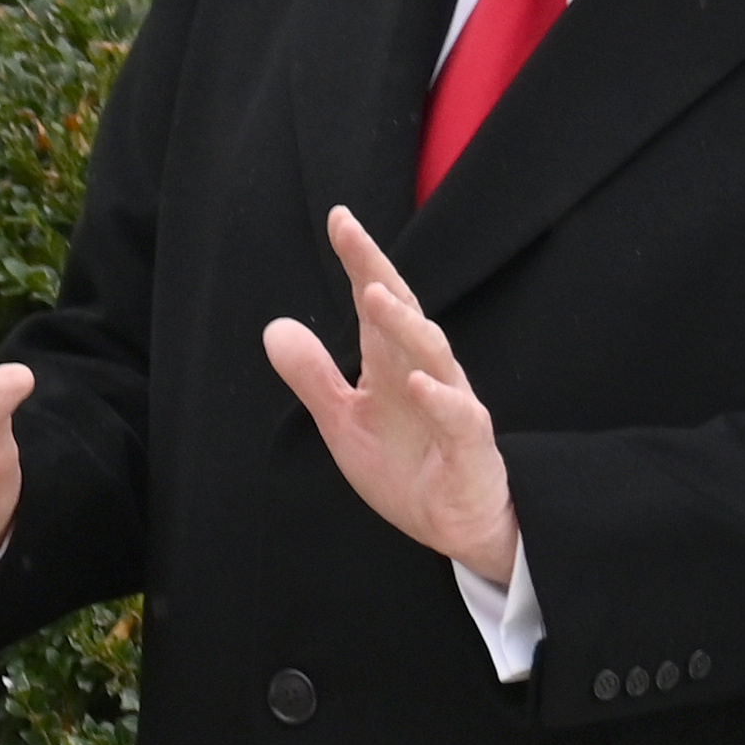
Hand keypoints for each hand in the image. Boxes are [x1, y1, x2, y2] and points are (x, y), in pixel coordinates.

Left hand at [261, 209, 518, 585]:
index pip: (377, 302)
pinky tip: (414, 380)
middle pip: (405, 313)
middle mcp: (426, 373)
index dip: (360, 260)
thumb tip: (274, 328)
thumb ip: (314, 376)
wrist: (457, 527)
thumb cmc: (407, 468)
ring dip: (404, 325)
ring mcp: (452, 406)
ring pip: (432, 354)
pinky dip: (438, 399)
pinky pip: (458, 417)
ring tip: (374, 295)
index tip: (339, 217)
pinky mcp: (470, 446)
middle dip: (378, 273)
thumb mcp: (345, 422)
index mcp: (393, 364)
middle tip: (352, 235)